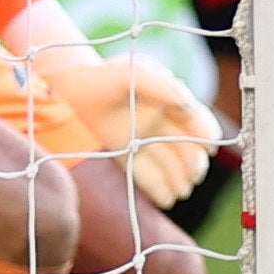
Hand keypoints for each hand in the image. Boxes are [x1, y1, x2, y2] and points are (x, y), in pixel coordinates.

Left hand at [51, 57, 225, 208]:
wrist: (63, 94)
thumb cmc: (99, 80)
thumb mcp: (131, 74)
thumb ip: (161, 85)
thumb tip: (189, 105)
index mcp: (167, 99)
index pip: (194, 117)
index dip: (205, 131)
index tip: (210, 145)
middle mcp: (159, 121)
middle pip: (186, 146)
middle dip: (194, 161)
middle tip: (194, 174)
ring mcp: (143, 140)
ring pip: (170, 164)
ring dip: (180, 179)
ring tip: (182, 191)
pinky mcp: (125, 157)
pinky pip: (148, 176)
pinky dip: (159, 189)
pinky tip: (168, 199)